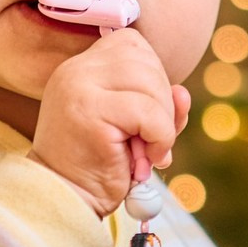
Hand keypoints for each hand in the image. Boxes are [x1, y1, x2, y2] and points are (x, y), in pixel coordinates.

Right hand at [29, 27, 190, 216]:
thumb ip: (158, 105)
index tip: (145, 115)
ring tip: (146, 152)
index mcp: (81, 68)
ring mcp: (79, 87)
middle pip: (146, 60)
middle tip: (150, 140)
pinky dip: (161, 137)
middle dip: (163, 102)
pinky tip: (146, 160)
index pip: (132, 45)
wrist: (65, 201)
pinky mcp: (89, 112)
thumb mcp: (134, 128)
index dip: (152, 76)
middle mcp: (76, 71)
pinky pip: (148, 113)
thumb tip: (182, 94)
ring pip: (150, 83)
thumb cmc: (98, 167)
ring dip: (162, 122)